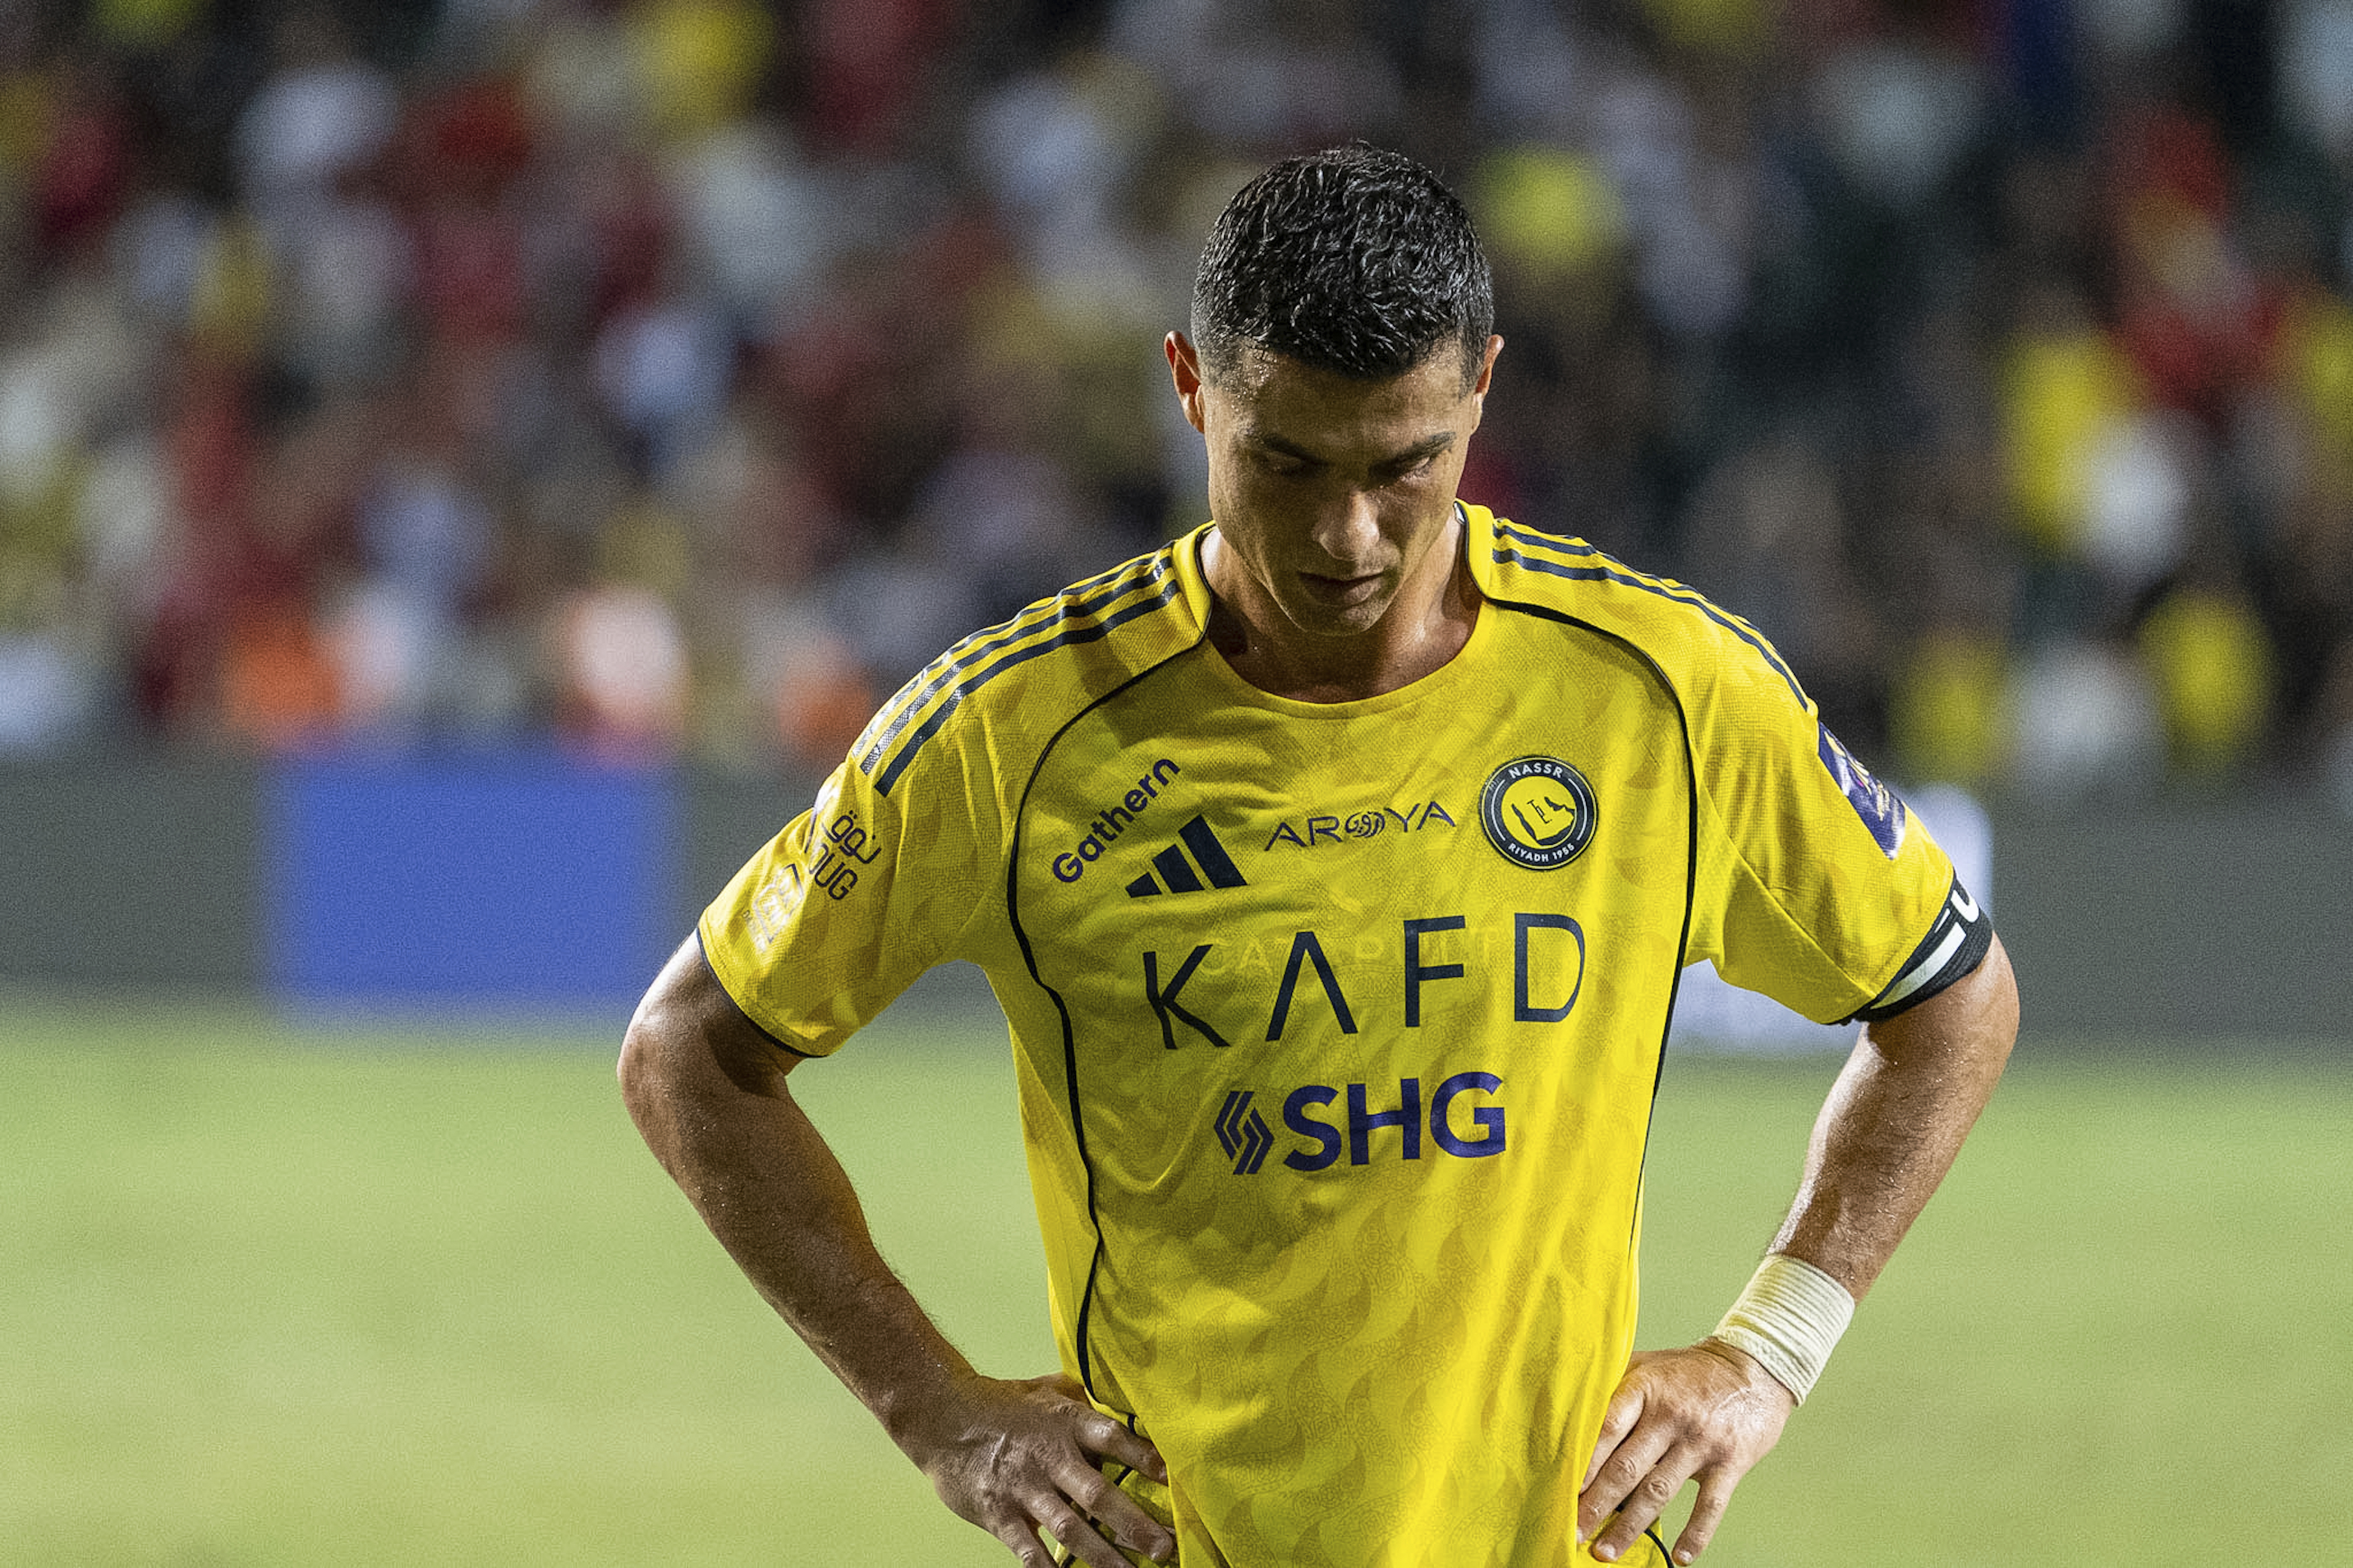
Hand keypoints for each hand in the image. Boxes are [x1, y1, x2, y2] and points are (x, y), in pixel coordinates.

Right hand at [902, 1371, 1176, 1567]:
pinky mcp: (1000, 1513)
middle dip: (1134, 1524)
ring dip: (1103, 1556)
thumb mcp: (1043, 1390)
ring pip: (1070, 1529)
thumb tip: (1116, 1396)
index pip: (1112, 1439)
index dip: (1143, 1457)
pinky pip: (1028, 1549)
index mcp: (1065, 1423)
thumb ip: (1081, 1398)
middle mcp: (1050, 1457)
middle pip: (1098, 1494)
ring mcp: (1025, 1489)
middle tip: (1165, 1548)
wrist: (940, 1415)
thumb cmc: (998, 1402)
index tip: (1172, 1478)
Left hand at [1578, 1340, 1794, 1564]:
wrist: (1754, 1368)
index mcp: (1645, 1389)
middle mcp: (1670, 1416)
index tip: (1561, 1489)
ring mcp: (1700, 1442)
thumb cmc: (1690, 1372)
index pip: (1607, 1429)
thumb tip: (1570, 1408)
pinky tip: (1679, 1557)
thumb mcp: (1648, 1365)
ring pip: (1659, 1491)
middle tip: (1573, 1530)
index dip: (1584, 1462)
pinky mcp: (1730, 1462)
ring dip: (1630, 1526)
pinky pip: (1710, 1505)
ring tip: (1606, 1551)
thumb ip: (1613, 1385)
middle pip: (1626, 1467)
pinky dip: (1695, 1534)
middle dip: (1596, 1504)